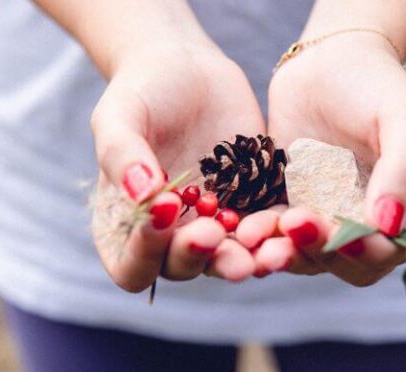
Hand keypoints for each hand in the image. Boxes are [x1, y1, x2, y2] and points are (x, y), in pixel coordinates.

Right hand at [91, 41, 263, 290]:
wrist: (189, 69)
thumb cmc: (141, 93)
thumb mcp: (119, 117)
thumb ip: (122, 156)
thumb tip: (143, 197)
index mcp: (129, 227)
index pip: (132, 267)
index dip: (143, 255)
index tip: (160, 217)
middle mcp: (172, 237)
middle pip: (183, 267)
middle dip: (198, 256)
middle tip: (211, 235)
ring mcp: (215, 225)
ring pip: (229, 257)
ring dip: (243, 258)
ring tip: (255, 249)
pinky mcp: (253, 207)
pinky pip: (265, 229)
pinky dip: (274, 231)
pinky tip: (286, 221)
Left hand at [242, 33, 405, 285]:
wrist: (326, 63)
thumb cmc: (377, 84)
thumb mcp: (404, 116)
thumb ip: (404, 169)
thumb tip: (389, 227)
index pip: (399, 247)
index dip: (372, 251)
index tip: (346, 238)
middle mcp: (378, 226)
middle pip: (356, 264)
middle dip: (325, 252)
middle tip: (296, 226)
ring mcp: (335, 222)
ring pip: (315, 258)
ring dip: (290, 252)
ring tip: (264, 235)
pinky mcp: (297, 212)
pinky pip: (282, 237)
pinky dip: (267, 237)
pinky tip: (249, 227)